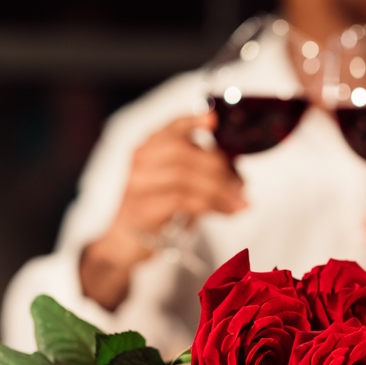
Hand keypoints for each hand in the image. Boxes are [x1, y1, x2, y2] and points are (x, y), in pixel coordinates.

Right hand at [115, 112, 245, 237]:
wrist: (124, 243)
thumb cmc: (156, 213)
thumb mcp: (180, 188)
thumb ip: (203, 176)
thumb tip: (240, 181)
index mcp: (149, 149)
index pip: (170, 128)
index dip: (191, 121)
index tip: (212, 121)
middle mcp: (141, 161)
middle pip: (183, 152)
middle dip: (219, 168)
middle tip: (241, 186)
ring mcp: (138, 184)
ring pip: (184, 176)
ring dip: (219, 190)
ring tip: (238, 203)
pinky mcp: (142, 208)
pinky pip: (181, 199)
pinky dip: (209, 204)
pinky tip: (225, 211)